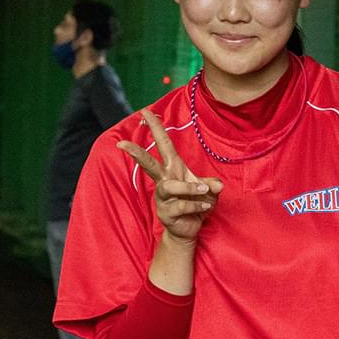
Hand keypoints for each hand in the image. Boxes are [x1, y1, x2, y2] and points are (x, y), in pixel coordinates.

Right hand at [116, 110, 222, 243]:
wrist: (191, 227)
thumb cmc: (197, 202)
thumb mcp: (209, 190)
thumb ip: (213, 184)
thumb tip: (217, 185)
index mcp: (174, 168)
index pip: (164, 144)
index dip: (156, 128)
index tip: (146, 111)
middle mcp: (165, 180)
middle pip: (148, 164)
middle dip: (136, 153)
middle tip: (121, 144)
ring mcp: (163, 197)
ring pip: (168, 187)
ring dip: (188, 188)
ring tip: (203, 191)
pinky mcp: (165, 212)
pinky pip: (181, 205)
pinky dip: (196, 205)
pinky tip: (205, 207)